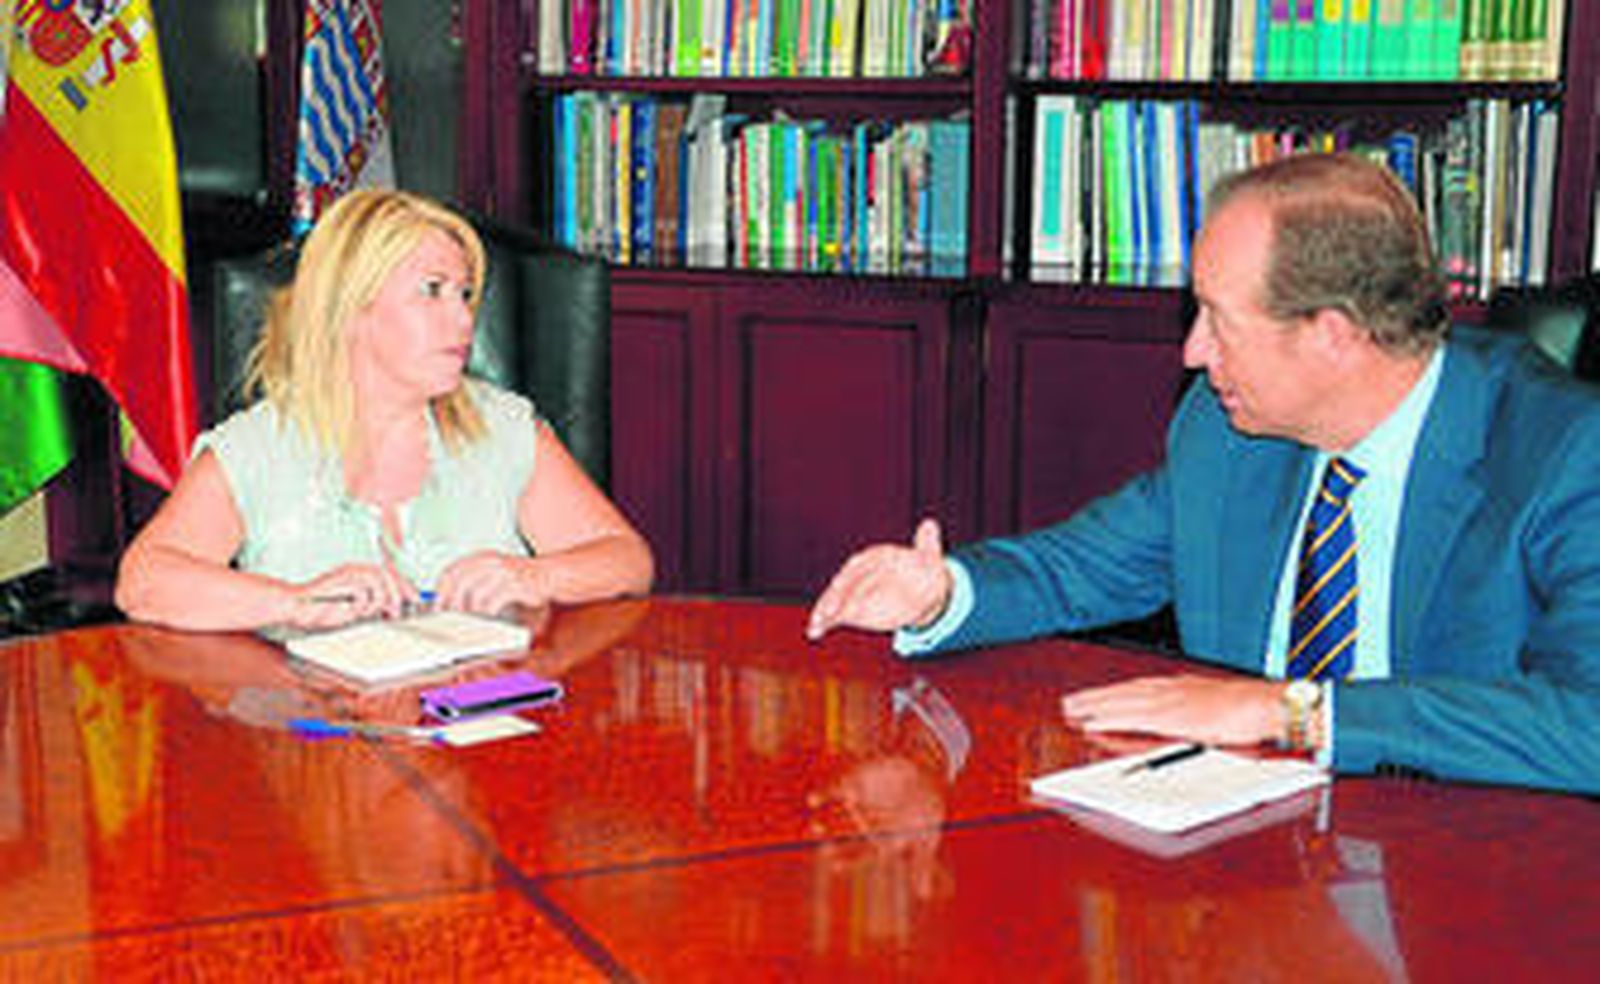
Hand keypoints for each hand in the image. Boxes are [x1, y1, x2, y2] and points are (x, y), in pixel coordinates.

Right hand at [289, 563, 414, 628]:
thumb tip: (395, 608)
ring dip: (373, 604)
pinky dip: (359, 605)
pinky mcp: (343, 577)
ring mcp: (351, 571)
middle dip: (396, 597)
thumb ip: (374, 605)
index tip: (415, 599)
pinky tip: (346, 608)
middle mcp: (358, 568)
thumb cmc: (322, 610)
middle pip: (390, 577)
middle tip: (392, 614)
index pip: (391, 575)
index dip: (405, 587)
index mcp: (361, 572)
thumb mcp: (355, 609)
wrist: (297, 606)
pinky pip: (364, 593)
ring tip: (358, 612)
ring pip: (380, 585)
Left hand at [435, 551, 548, 614]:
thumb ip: (474, 583)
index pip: (451, 572)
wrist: (552, 574)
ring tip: (471, 623)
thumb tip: (449, 603)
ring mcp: (503, 572)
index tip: (437, 609)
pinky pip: (493, 603)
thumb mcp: (494, 574)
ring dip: (470, 613)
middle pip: (459, 584)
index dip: (441, 592)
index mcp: (482, 557)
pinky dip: (487, 614)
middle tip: (452, 620)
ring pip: (475, 596)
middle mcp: (491, 561)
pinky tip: (488, 619)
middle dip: (453, 605)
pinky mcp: (516, 585)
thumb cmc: (521, 579)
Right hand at [807, 518, 952, 639]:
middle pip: (842, 585)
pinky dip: (824, 622)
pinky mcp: (853, 607)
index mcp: (875, 556)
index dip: (848, 579)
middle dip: (833, 599)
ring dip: (823, 612)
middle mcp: (860, 572)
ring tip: (815, 626)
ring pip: (834, 600)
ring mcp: (854, 590)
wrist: (922, 590)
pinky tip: (816, 631)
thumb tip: (929, 524)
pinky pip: (835, 614)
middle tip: (827, 613)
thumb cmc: (924, 570)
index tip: (840, 589)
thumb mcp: (930, 559)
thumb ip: (927, 545)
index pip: (857, 566)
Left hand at [1060, 674, 1284, 746]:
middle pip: (1124, 691)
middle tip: (1070, 702)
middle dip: (1096, 696)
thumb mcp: (1220, 707)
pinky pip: (1131, 717)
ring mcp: (1170, 701)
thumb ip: (1201, 711)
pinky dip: (1109, 718)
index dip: (1116, 692)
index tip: (1097, 697)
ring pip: (1121, 701)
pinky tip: (1092, 722)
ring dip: (1094, 704)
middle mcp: (1171, 689)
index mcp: (1183, 686)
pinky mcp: (1171, 717)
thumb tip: (1192, 721)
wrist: (1268, 704)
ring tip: (1072, 710)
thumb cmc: (1252, 709)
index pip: (1140, 687)